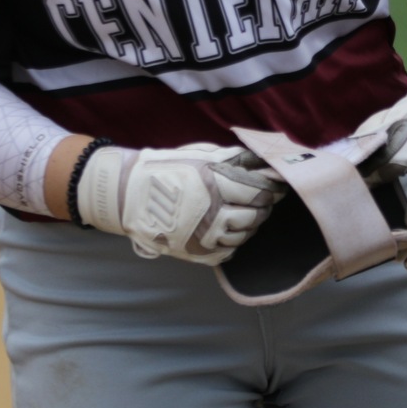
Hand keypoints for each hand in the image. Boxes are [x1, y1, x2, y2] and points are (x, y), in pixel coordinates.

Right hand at [76, 143, 284, 264]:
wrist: (129, 195)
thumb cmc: (168, 168)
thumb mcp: (202, 155)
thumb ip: (236, 159)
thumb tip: (267, 163)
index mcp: (216, 183)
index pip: (260, 191)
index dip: (273, 188)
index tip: (277, 186)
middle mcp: (213, 212)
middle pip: (257, 214)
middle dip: (262, 206)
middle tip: (258, 200)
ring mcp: (205, 236)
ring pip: (245, 235)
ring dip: (248, 224)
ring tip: (238, 213)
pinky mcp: (198, 253)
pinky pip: (230, 251)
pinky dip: (232, 240)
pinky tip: (223, 228)